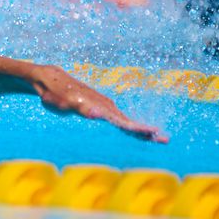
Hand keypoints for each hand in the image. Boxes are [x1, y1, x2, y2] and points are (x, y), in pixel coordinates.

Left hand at [29, 64, 167, 142]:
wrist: (53, 79)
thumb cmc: (53, 93)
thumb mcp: (62, 103)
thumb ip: (79, 108)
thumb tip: (97, 115)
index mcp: (97, 107)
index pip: (120, 121)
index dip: (136, 128)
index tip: (152, 133)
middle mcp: (103, 105)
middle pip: (128, 121)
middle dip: (146, 131)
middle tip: (165, 140)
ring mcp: (103, 106)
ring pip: (126, 120)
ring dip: (143, 130)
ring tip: (161, 139)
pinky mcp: (101, 107)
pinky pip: (120, 119)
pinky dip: (132, 127)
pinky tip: (141, 134)